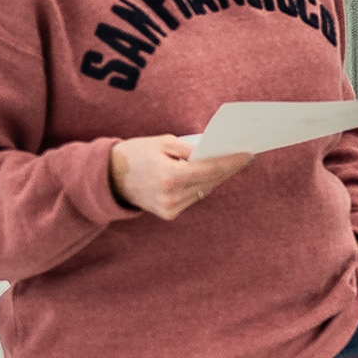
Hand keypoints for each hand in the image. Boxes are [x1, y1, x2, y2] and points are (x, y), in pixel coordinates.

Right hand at [108, 135, 253, 219]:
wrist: (108, 177)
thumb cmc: (136, 154)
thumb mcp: (162, 143)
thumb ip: (190, 149)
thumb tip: (217, 152)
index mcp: (170, 176)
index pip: (210, 169)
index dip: (232, 162)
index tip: (250, 154)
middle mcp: (172, 196)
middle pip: (211, 181)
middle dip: (229, 168)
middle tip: (246, 156)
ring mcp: (170, 208)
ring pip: (204, 191)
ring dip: (217, 178)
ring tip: (232, 163)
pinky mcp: (169, 214)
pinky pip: (193, 198)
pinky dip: (201, 186)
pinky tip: (210, 175)